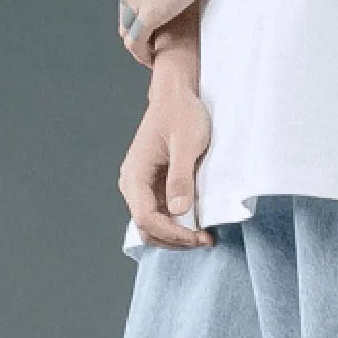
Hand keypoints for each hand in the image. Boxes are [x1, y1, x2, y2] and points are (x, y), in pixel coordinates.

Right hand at [116, 86, 215, 247]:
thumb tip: (178, 210)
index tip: (199, 237)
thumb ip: (181, 177)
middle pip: (147, 228)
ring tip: (204, 236)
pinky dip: (178, 225)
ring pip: (154, 226)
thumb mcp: (187, 143)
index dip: (172, 233)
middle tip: (205, 240)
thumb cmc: (181, 113)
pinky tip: (198, 223)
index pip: (146, 218)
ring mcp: (142, 188)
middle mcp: (132, 185)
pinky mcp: (153, 188)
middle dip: (175, 240)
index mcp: (135, 174)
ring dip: (177, 236)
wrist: (176, 96)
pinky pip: (162, 215)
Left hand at [117, 0, 225, 66]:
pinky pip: (135, 42)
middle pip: (125, 11)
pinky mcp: (147, 14)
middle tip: (154, 40)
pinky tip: (152, 60)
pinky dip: (141, 54)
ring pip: (127, 28)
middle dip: (137, 26)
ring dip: (138, 42)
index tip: (158, 17)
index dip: (141, 7)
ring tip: (153, 53)